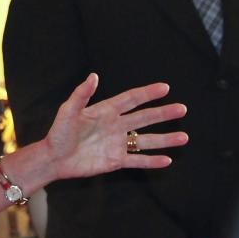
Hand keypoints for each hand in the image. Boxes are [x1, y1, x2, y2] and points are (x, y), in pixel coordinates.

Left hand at [44, 73, 188, 178]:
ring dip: (165, 139)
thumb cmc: (58, 132)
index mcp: (105, 111)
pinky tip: (168, 160)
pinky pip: (137, 161)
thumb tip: (94, 76)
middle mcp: (115, 126)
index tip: (165, 87)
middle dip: (163, 113)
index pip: (131, 99)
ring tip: (184, 137)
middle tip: (182, 108)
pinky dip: (152, 161)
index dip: (147, 93)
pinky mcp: (115, 161)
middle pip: (144, 118)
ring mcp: (117, 144)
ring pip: (146, 140)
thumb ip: (81, 95)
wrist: (54, 158)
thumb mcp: (68, 111)